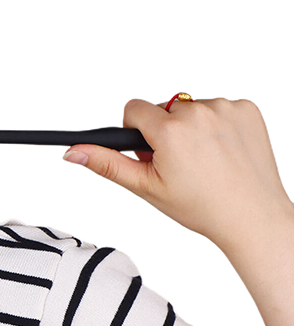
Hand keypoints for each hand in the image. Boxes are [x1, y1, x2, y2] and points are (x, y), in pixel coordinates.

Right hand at [63, 97, 291, 250]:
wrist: (253, 218)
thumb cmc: (202, 207)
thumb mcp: (146, 187)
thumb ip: (107, 163)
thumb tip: (73, 152)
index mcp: (169, 130)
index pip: (134, 109)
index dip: (137, 131)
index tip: (151, 150)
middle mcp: (197, 112)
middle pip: (163, 109)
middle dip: (165, 130)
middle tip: (180, 162)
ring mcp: (226, 108)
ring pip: (190, 107)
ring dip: (192, 127)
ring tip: (205, 159)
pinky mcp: (247, 109)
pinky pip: (219, 107)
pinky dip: (219, 125)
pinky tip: (224, 150)